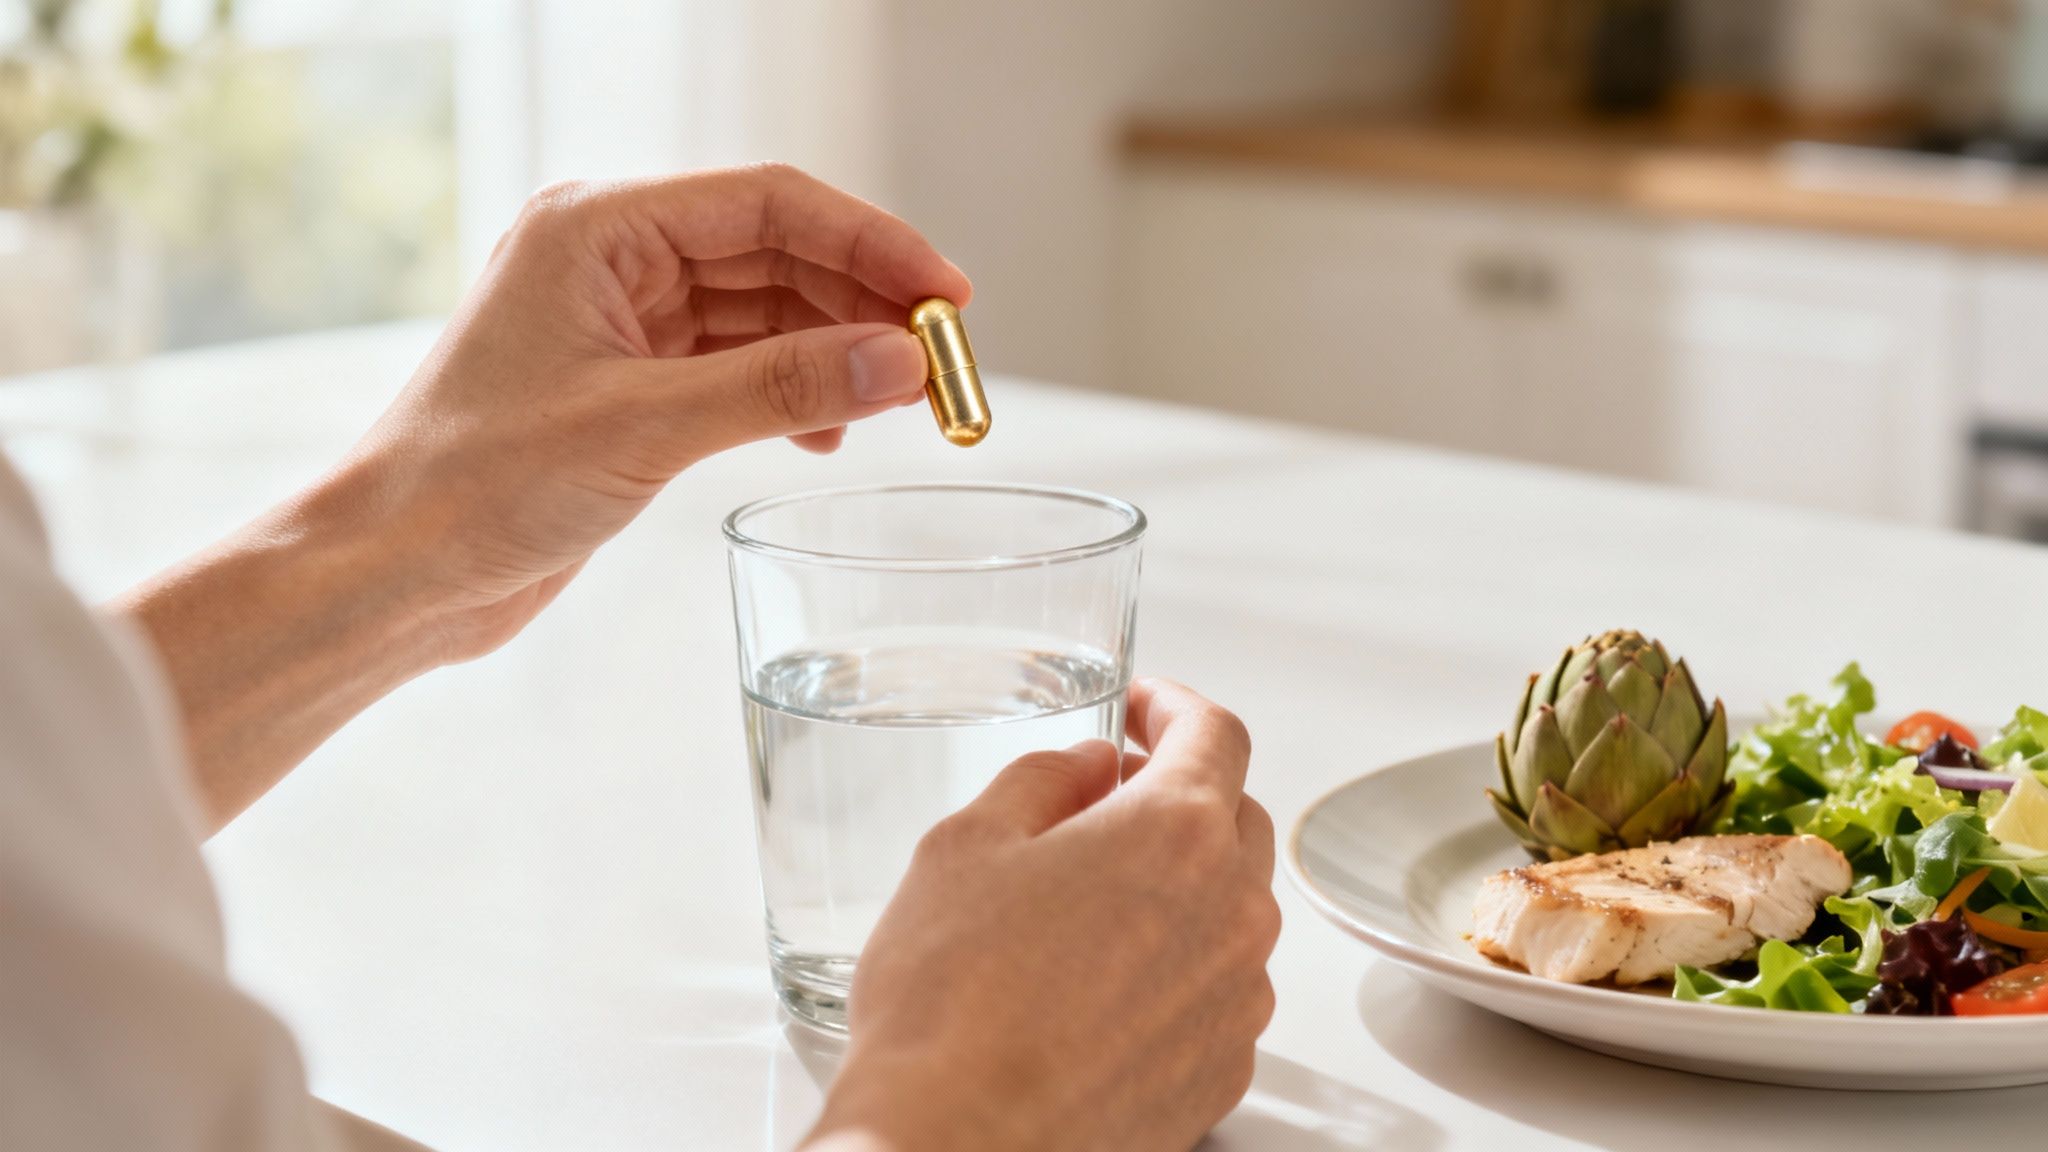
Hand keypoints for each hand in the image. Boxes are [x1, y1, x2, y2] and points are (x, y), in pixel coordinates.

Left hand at [347, 164, 970, 660]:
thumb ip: (782, 389)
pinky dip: (794, 393)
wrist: (393, 572)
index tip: (949, 296)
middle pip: (777, 251)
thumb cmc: (473, 485)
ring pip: (766, 310)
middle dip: (864, 302)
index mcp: (598, 226)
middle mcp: (612, 256)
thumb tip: (900, 361)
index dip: (872, 243)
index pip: (770, 203)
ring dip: (836, 350)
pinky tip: (829, 434)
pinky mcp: (630, 382)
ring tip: (901, 401)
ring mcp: (621, 319)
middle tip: (943, 361)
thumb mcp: (646, 430)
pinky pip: (740, 363)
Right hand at [805, 679, 1280, 1151]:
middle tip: (1107, 802)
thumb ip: (1042, 780)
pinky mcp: (1224, 1071)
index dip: (1176, 707)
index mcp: (1176, 833)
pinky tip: (1099, 989)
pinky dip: (1178, 969)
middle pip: (1236, 818)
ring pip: (1232, 909)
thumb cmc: (949, 1003)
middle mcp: (1233, 912)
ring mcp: (1237, 1000)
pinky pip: (1220, 991)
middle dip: (1179, 794)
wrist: (956, 1147)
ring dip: (1180, 888)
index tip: (1146, 707)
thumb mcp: (966, 845)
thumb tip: (1085, 765)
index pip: (1216, 734)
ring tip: (1087, 909)